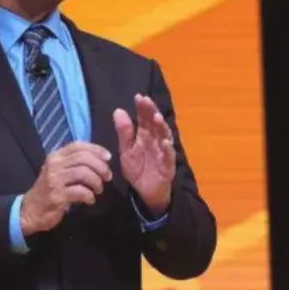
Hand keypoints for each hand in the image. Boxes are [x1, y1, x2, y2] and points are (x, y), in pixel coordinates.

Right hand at [20, 142, 112, 234]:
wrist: (31, 210)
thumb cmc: (51, 189)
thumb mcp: (60, 171)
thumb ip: (76, 163)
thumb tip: (102, 159)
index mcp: (56, 156)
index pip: (78, 146)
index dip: (96, 149)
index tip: (108, 158)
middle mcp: (54, 165)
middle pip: (83, 158)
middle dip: (101, 167)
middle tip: (107, 177)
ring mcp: (54, 180)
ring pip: (83, 173)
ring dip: (96, 182)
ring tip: (98, 190)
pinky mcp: (57, 196)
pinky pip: (80, 191)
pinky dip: (89, 195)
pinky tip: (90, 200)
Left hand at [113, 94, 174, 213]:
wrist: (145, 192)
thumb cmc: (138, 169)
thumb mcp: (126, 150)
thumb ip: (124, 132)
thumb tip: (119, 110)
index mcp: (145, 136)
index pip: (144, 118)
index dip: (143, 108)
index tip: (138, 97)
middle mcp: (156, 140)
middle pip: (155, 124)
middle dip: (152, 112)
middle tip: (146, 102)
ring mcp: (163, 152)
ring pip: (164, 136)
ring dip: (162, 127)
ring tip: (156, 118)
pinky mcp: (168, 165)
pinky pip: (169, 156)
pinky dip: (168, 149)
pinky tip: (165, 142)